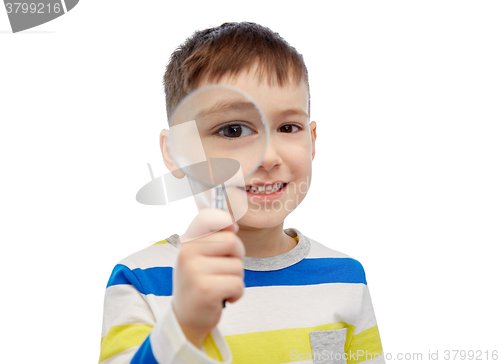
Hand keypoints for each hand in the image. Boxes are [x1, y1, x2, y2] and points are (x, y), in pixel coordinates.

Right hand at [171, 208, 244, 348]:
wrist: (186, 317)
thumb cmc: (199, 282)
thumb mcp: (200, 255)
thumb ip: (214, 237)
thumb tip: (232, 223)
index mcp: (187, 241)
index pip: (207, 216)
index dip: (225, 220)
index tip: (232, 229)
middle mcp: (187, 253)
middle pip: (232, 241)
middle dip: (236, 257)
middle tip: (224, 269)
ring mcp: (194, 271)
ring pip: (237, 266)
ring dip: (235, 279)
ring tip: (219, 285)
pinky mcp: (206, 290)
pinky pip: (238, 284)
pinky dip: (237, 293)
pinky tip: (223, 297)